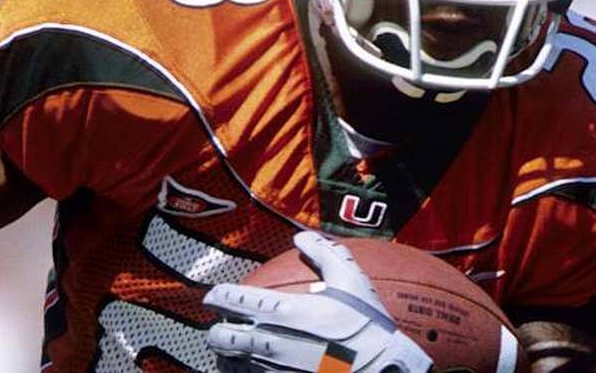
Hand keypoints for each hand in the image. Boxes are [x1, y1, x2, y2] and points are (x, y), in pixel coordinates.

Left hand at [205, 232, 432, 372]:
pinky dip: (239, 371)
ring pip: (228, 362)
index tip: (214, 296)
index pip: (231, 300)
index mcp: (282, 311)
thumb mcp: (351, 281)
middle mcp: (269, 341)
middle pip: (220, 336)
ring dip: (226, 353)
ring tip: (231, 348)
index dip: (216, 296)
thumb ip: (324, 253)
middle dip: (216, 328)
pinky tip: (247, 367)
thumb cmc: (366, 325)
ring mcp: (271, 368)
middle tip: (223, 324)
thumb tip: (301, 237)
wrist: (381, 370)